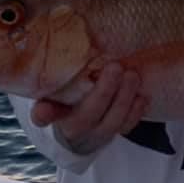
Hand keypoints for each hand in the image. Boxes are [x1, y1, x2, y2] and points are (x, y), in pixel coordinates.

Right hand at [30, 62, 147, 154]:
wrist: (81, 132)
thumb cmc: (67, 98)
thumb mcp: (56, 89)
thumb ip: (52, 78)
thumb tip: (41, 47)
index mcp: (54, 115)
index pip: (44, 116)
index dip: (44, 113)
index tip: (43, 108)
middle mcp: (74, 129)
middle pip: (87, 116)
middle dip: (103, 92)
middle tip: (116, 67)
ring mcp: (96, 135)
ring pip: (111, 124)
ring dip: (124, 100)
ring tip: (133, 76)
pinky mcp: (114, 135)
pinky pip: (127, 128)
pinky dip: (136, 112)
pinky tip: (142, 95)